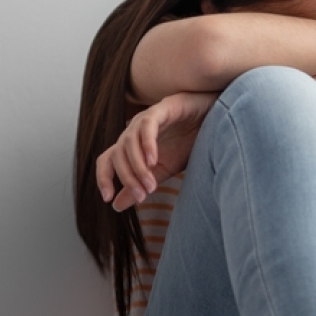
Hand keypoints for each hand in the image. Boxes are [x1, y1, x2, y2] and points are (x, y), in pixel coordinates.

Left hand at [96, 91, 218, 211]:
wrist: (212, 121)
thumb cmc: (187, 143)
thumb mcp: (162, 171)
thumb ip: (140, 186)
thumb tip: (116, 206)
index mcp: (130, 146)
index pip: (106, 160)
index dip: (103, 178)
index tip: (108, 199)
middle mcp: (133, 131)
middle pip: (117, 155)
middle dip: (127, 178)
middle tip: (142, 196)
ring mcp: (145, 119)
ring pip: (129, 142)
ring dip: (138, 167)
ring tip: (151, 185)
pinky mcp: (161, 109)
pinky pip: (147, 126)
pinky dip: (147, 144)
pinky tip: (154, 161)